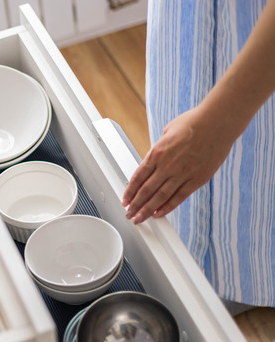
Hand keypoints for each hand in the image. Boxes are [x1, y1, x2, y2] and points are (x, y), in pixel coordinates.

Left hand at [121, 106, 235, 223]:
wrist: (217, 122)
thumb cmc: (193, 123)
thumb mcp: (166, 132)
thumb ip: (159, 148)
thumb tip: (153, 158)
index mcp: (157, 153)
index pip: (138, 177)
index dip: (130, 191)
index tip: (125, 200)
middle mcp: (167, 165)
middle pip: (146, 190)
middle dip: (135, 205)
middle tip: (129, 214)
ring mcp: (182, 173)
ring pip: (160, 197)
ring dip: (147, 210)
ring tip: (139, 219)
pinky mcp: (197, 179)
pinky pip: (180, 197)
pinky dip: (168, 207)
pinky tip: (159, 214)